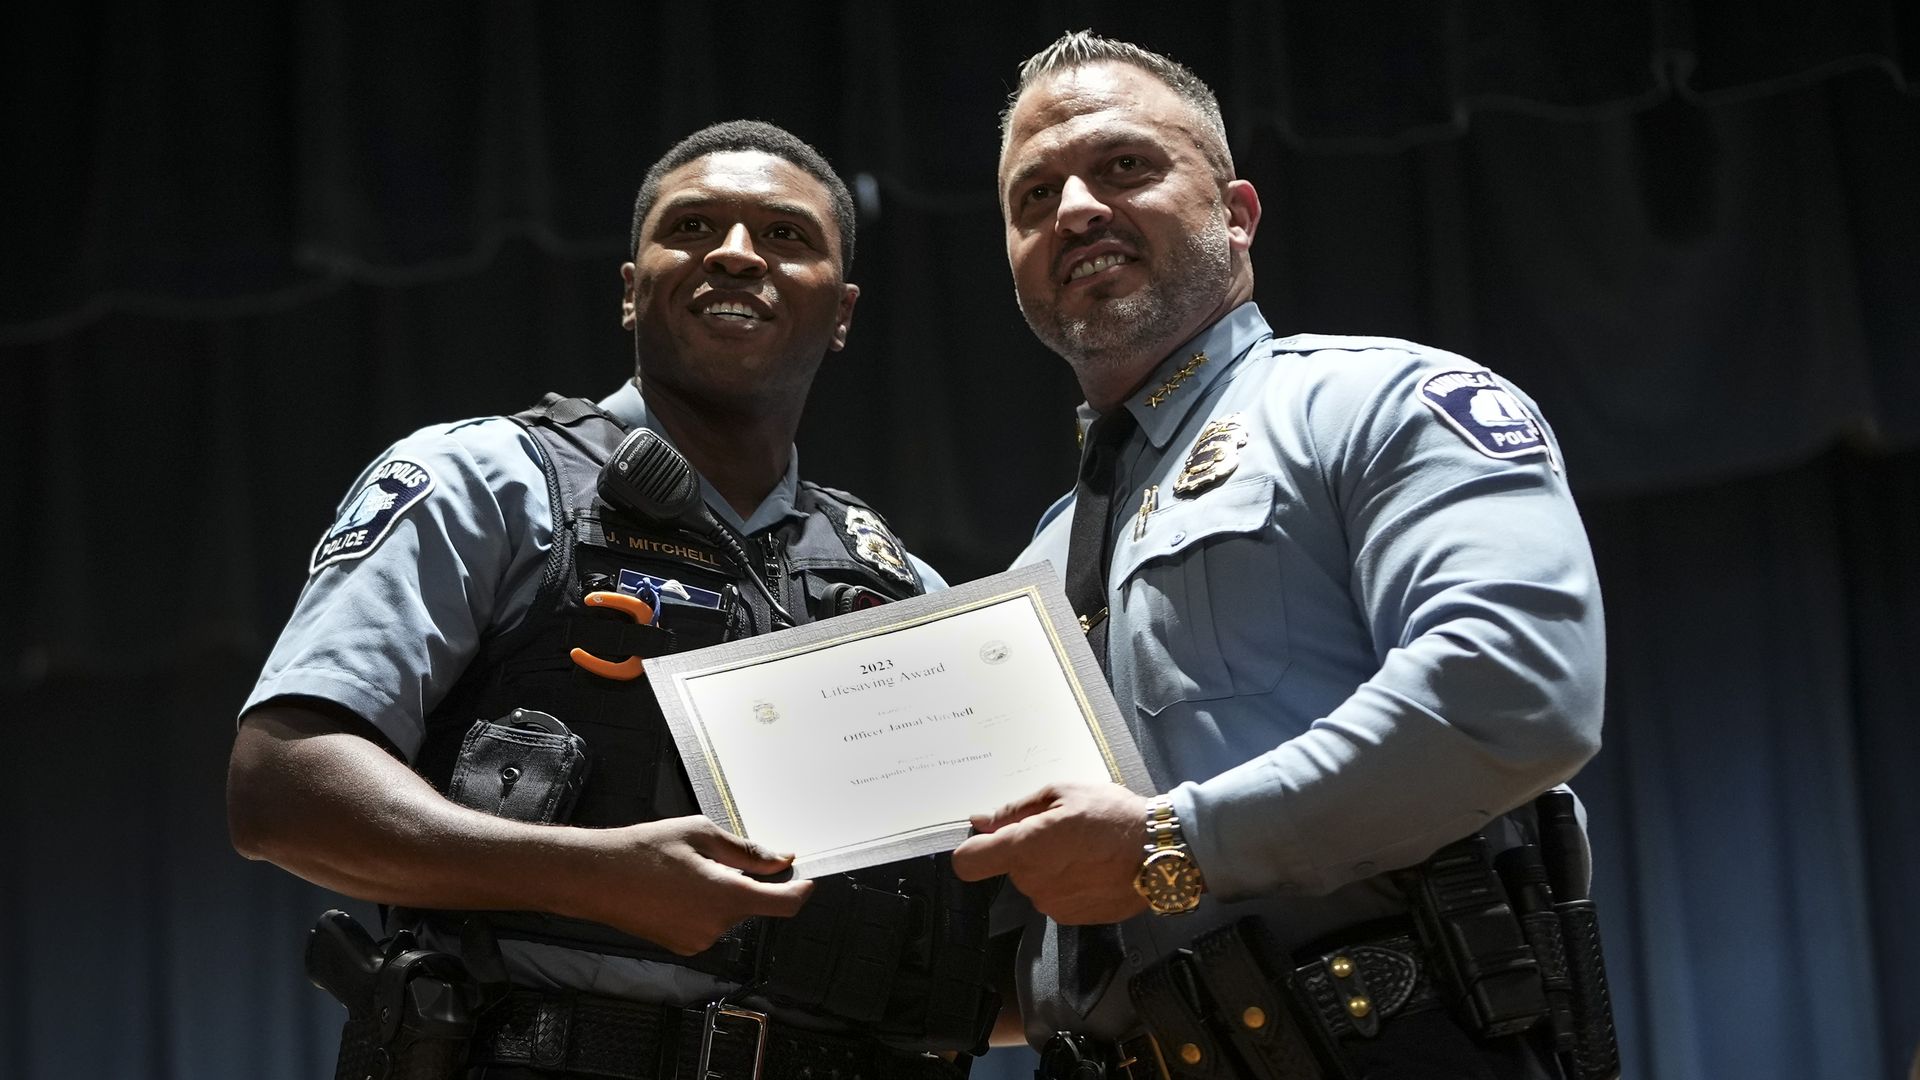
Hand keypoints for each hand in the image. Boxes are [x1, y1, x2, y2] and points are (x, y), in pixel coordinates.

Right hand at [579, 815, 814, 954]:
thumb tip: (781, 860)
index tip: (805, 878)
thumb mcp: (701, 835)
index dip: (800, 890)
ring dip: (723, 892)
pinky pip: (709, 924)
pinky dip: (705, 905)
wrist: (595, 877)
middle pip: (753, 904)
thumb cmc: (643, 850)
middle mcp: (716, 926)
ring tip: (686, 870)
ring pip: (730, 913)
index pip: (784, 904)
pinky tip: (677, 888)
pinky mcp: (682, 946)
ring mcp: (698, 941)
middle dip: (746, 881)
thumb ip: (747, 852)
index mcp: (726, 897)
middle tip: (716, 856)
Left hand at [950, 781, 1148, 923]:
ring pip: (1034, 882)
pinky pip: (1056, 896)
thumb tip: (981, 821)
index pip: (968, 862)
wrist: (1162, 853)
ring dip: (1049, 867)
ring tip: (1084, 849)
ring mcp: (1052, 905)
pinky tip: (1093, 868)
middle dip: (1027, 849)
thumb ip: (1016, 810)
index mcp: (1025, 848)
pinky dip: (1068, 884)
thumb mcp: (1063, 793)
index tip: (988, 839)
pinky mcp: (1072, 919)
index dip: (973, 849)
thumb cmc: (1113, 815)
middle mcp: (1033, 883)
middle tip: (1062, 830)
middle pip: (1009, 867)